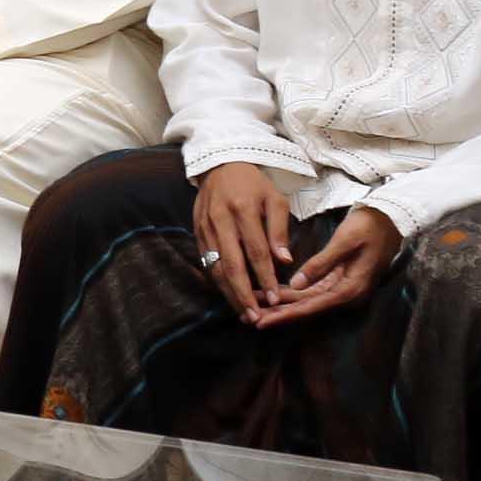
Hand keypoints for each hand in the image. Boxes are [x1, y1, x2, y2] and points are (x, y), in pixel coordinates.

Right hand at [193, 162, 295, 322]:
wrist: (219, 164)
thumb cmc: (253, 183)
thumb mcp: (274, 199)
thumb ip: (279, 229)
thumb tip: (284, 261)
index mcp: (243, 210)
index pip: (256, 251)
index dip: (265, 277)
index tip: (274, 297)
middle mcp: (221, 221)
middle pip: (231, 265)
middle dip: (243, 294)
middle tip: (254, 316)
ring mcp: (205, 228)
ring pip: (215, 267)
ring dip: (228, 293)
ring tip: (242, 312)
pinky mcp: (196, 232)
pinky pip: (206, 262)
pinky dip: (218, 281)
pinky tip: (228, 294)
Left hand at [256, 206, 401, 328]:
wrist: (390, 219)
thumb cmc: (369, 227)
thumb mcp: (345, 242)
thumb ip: (321, 264)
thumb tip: (296, 285)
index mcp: (350, 289)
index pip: (311, 306)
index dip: (285, 314)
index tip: (263, 320)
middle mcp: (346, 295)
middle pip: (306, 308)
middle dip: (278, 314)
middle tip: (249, 318)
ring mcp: (342, 289)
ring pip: (306, 301)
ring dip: (282, 306)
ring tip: (255, 308)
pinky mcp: (337, 281)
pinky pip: (310, 292)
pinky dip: (291, 294)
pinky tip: (273, 295)